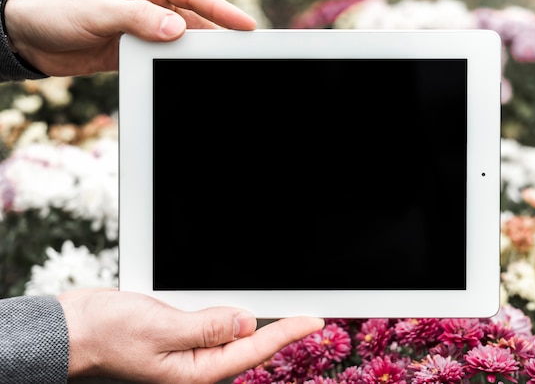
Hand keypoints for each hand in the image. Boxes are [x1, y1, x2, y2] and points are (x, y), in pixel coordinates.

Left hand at [3, 0, 255, 76]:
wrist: (30, 38)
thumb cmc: (60, 13)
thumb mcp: (99, 12)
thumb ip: (138, 19)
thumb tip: (177, 29)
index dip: (220, 9)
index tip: (245, 25)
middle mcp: (149, 4)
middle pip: (192, 19)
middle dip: (216, 34)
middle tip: (241, 50)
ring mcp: (144, 29)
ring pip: (181, 41)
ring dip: (196, 54)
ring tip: (218, 67)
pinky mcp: (137, 51)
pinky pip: (165, 58)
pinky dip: (177, 66)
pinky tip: (188, 76)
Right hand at [58, 288, 323, 382]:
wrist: (75, 329)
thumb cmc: (107, 333)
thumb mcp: (160, 328)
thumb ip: (206, 327)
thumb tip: (245, 321)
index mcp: (194, 372)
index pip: (252, 349)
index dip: (287, 334)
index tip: (314, 321)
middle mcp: (195, 367)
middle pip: (248, 345)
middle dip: (279, 329)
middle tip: (307, 314)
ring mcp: (188, 354)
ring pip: (233, 335)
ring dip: (255, 320)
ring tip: (283, 309)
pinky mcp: (181, 338)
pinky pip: (214, 327)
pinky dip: (230, 315)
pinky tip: (239, 308)